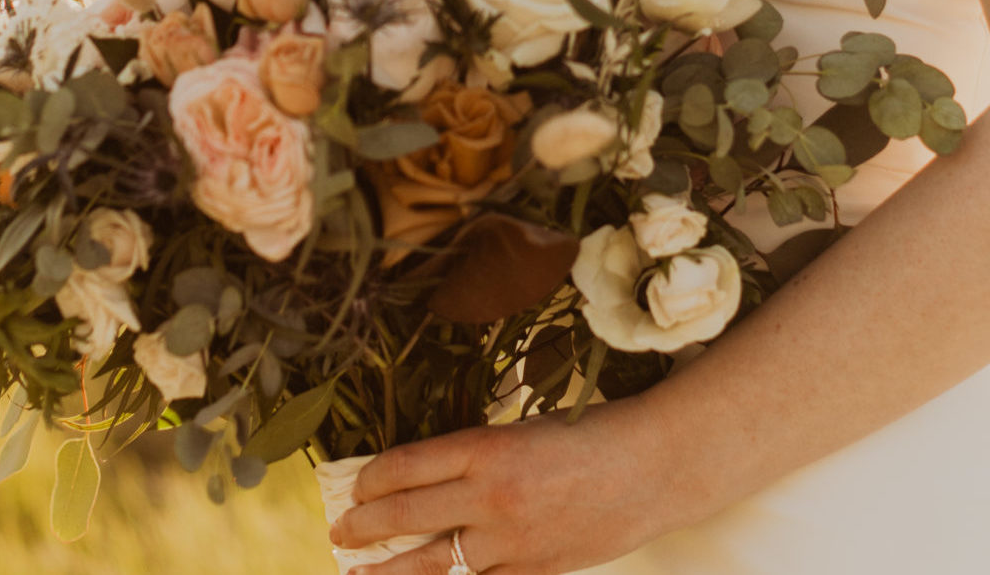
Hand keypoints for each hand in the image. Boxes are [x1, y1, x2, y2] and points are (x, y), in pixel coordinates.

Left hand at [329, 401, 677, 574]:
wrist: (651, 466)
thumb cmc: (589, 434)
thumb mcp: (525, 430)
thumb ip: (479, 456)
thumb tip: (424, 477)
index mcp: (489, 446)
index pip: (408, 465)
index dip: (372, 479)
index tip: (353, 486)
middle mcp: (492, 495)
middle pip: (409, 515)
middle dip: (365, 527)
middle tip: (339, 532)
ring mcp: (512, 540)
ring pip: (433, 563)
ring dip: (390, 571)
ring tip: (357, 574)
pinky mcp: (533, 571)